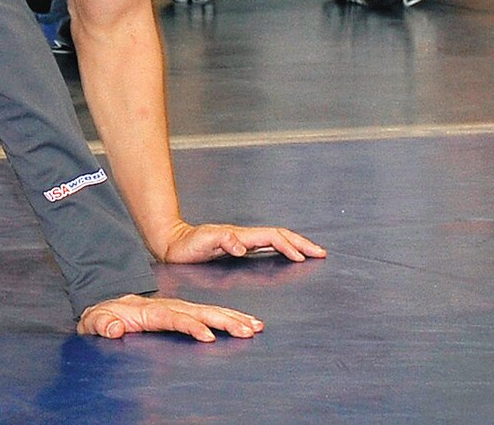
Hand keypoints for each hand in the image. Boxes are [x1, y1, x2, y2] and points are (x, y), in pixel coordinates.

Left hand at [77, 293, 263, 341]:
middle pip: (197, 311)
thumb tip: (112, 327)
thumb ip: (100, 323)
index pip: (171, 317)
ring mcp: (175, 309)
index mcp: (146, 310)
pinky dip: (228, 317)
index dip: (189, 325)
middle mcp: (166, 306)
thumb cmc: (100, 319)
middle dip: (222, 319)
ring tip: (255, 327)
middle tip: (246, 330)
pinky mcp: (181, 314)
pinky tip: (247, 324)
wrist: (104, 310)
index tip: (207, 336)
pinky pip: (207, 315)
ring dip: (231, 318)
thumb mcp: (93, 322)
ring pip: (207, 311)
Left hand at [154, 219, 325, 264]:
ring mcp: (243, 242)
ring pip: (276, 240)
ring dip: (296, 245)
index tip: (303, 258)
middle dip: (301, 243)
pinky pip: (267, 246)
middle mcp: (244, 237)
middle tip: (321, 253)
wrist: (171, 244)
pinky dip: (283, 249)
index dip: (289, 246)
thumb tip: (240, 245)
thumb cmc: (186, 245)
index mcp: (240, 235)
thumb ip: (221, 241)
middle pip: (279, 236)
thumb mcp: (202, 242)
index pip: (272, 238)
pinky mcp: (239, 248)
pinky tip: (289, 256)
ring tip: (313, 253)